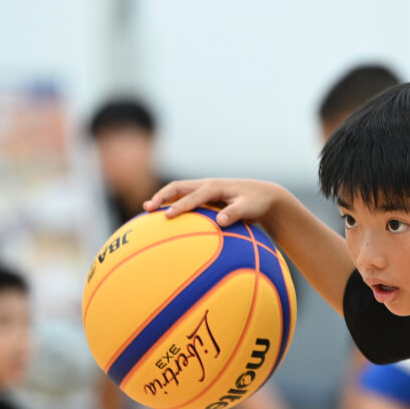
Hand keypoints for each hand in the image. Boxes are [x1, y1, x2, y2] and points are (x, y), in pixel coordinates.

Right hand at [145, 177, 284, 228]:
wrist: (262, 194)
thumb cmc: (256, 202)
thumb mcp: (249, 208)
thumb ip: (235, 214)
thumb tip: (220, 223)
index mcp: (215, 187)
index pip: (193, 197)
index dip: (180, 206)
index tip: (167, 217)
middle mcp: (206, 185)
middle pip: (177, 188)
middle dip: (161, 197)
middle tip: (147, 209)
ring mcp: (203, 189)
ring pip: (178, 191)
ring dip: (163, 199)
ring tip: (147, 210)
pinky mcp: (204, 196)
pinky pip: (184, 198)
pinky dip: (172, 204)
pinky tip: (163, 216)